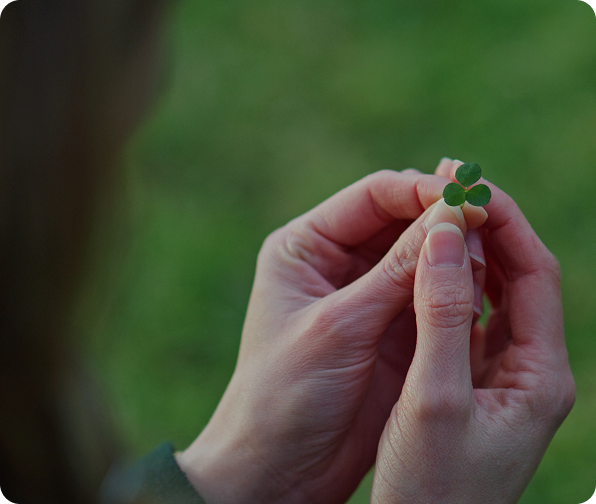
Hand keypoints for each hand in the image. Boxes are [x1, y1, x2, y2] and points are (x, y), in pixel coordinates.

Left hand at [175, 165, 486, 503]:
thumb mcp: (340, 326)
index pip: (372, 196)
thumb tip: (450, 213)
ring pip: (420, 255)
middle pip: (399, 219)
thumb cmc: (286, 396)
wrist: (280, 468)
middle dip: (442, 220)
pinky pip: (430, 293)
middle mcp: (335, 262)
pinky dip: (455, 290)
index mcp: (304, 247)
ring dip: (453, 254)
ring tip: (484, 260)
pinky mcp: (390, 327)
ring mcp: (366, 295)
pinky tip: (477, 293)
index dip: (422, 192)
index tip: (468, 198)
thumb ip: (396, 271)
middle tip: (487, 223)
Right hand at [370, 164, 575, 502]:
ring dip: (469, 252)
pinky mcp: (475, 383)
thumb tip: (444, 236)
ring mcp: (503, 376)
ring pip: (494, 295)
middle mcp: (531, 370)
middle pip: (519, 276)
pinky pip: (471, 318)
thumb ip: (442, 316)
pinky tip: (426, 268)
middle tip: (448, 183)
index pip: (534, 272)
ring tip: (435, 213)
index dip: (503, 220)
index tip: (465, 182)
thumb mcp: (434, 398)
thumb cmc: (431, 486)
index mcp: (540, 373)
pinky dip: (452, 285)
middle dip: (487, 226)